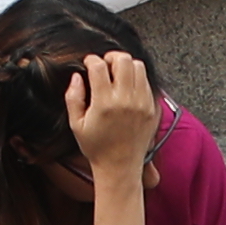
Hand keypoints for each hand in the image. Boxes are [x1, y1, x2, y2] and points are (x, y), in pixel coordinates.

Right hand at [64, 48, 163, 175]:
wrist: (120, 167)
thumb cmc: (97, 147)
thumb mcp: (76, 124)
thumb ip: (73, 97)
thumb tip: (77, 76)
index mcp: (104, 103)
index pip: (99, 66)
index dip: (91, 60)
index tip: (88, 63)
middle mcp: (125, 101)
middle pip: (123, 60)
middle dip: (111, 57)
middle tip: (105, 65)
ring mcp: (142, 104)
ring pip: (138, 67)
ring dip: (126, 66)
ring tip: (117, 74)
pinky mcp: (152, 108)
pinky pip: (147, 82)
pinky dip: (137, 79)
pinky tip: (128, 87)